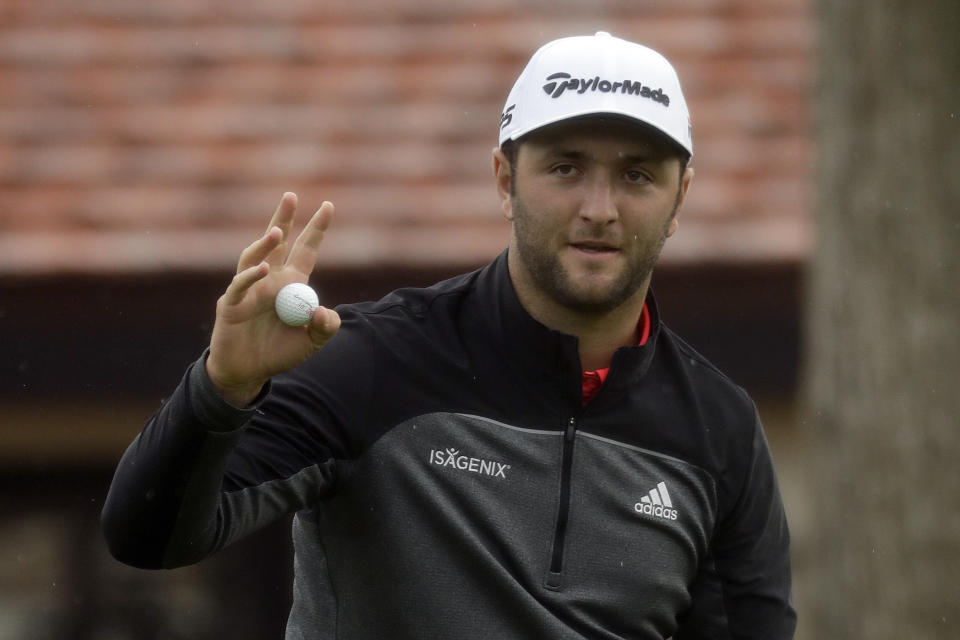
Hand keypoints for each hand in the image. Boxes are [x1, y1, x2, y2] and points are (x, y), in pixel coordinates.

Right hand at [206, 193, 341, 405]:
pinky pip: (240, 286)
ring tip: (278, 232)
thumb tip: (322, 311)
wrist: (248, 373)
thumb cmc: (279, 353)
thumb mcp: (312, 342)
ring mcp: (249, 289)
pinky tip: (263, 270)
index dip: (316, 229)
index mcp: (291, 284)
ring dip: (265, 244)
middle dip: (284, 219)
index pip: (306, 250)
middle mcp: (269, 280)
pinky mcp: (232, 304)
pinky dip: (250, 277)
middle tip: (291, 195)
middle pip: (276, 243)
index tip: (328, 205)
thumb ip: (325, 327)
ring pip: (255, 257)